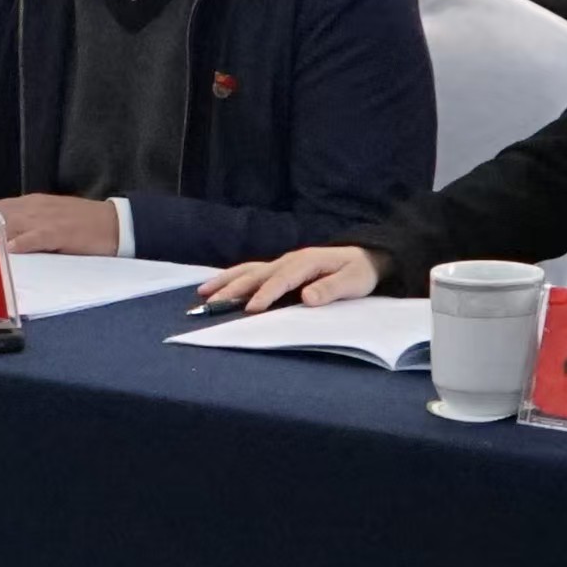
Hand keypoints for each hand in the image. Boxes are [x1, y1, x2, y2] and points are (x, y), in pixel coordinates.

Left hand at [0, 192, 124, 257]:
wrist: (113, 223)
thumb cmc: (82, 223)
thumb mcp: (51, 216)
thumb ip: (29, 221)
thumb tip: (6, 234)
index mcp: (32, 202)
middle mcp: (34, 207)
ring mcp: (45, 219)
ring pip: (11, 225)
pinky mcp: (57, 232)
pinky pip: (33, 237)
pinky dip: (19, 244)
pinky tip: (7, 251)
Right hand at [198, 244, 380, 312]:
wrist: (364, 257)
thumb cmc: (358, 272)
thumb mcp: (353, 282)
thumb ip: (331, 289)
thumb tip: (307, 296)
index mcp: (307, 262)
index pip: (282, 279)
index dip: (266, 294)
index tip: (251, 309)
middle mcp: (289, 260)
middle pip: (257, 274)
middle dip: (234, 289)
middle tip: (212, 305)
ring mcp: (282, 262)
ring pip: (249, 270)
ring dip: (226, 281)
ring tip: (203, 293)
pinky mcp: (279, 268)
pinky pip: (252, 271)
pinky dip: (232, 277)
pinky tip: (216, 285)